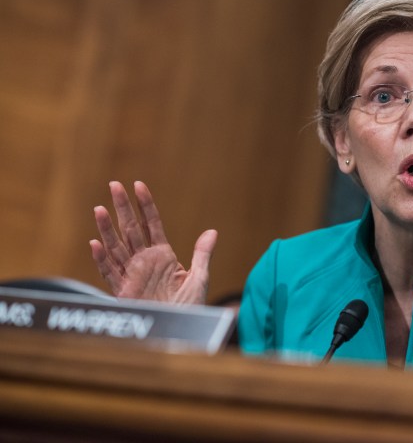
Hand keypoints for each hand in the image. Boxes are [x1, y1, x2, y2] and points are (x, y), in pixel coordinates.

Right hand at [89, 181, 216, 304]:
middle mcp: (144, 261)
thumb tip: (212, 232)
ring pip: (116, 247)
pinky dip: (102, 259)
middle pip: (131, 229)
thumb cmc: (190, 308)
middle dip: (122, 208)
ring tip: (100, 209)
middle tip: (114, 185)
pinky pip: (110, 273)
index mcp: (163, 255)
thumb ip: (202, 254)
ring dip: (107, 229)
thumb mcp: (199, 278)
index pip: (152, 224)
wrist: (181, 333)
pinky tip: (95, 243)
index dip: (146, 205)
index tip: (139, 185)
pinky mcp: (123, 292)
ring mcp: (132, 275)